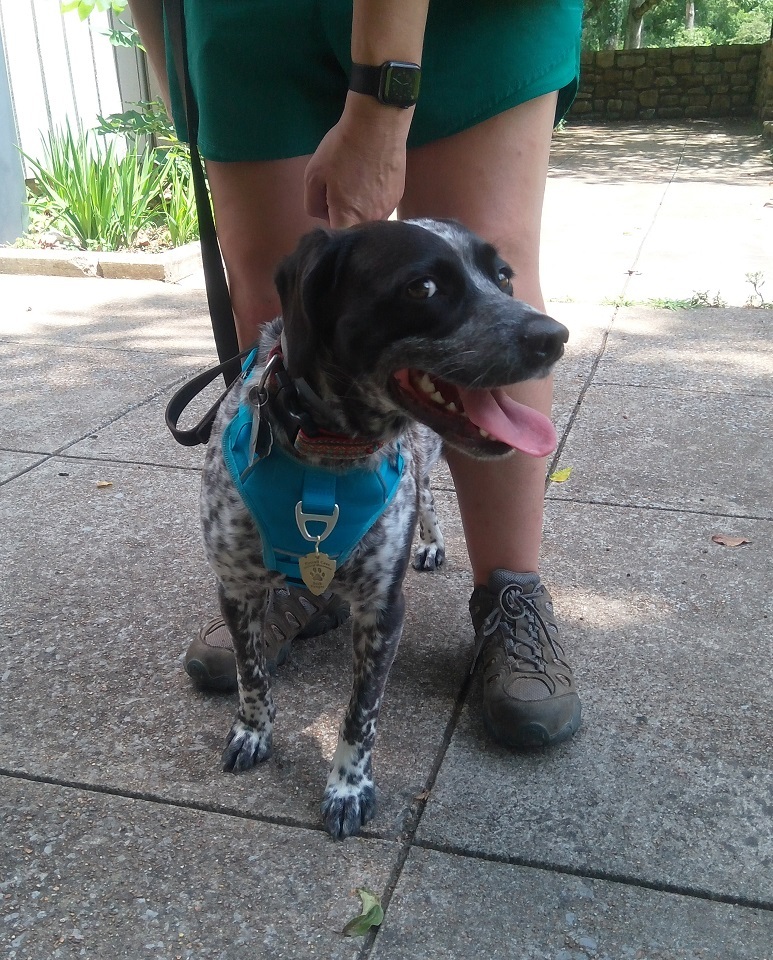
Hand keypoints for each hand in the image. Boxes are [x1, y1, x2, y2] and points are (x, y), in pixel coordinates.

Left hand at [304, 93, 412, 227]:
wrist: (378, 124)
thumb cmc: (342, 149)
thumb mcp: (313, 175)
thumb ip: (313, 205)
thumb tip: (323, 215)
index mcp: (349, 218)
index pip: (338, 239)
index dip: (330, 229)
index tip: (326, 212)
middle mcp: (372, 220)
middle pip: (354, 230)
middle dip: (343, 217)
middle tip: (337, 191)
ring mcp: (389, 208)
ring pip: (369, 219)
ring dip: (359, 209)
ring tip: (355, 183)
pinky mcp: (398, 196)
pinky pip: (381, 206)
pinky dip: (373, 199)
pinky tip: (370, 179)